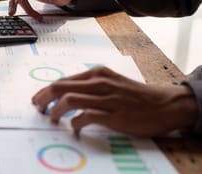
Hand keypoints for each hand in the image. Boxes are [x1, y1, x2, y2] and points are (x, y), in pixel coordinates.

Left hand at [32, 66, 197, 136]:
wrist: (164, 104)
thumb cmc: (134, 95)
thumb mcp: (110, 82)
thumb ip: (89, 86)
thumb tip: (64, 95)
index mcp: (96, 73)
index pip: (63, 80)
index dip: (45, 91)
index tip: (37, 99)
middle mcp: (99, 82)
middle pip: (61, 87)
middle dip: (44, 98)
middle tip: (37, 108)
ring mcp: (107, 98)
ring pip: (70, 99)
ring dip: (56, 110)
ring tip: (52, 118)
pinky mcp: (115, 114)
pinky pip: (87, 116)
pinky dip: (76, 122)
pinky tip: (75, 127)